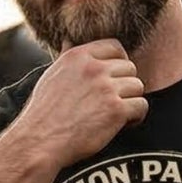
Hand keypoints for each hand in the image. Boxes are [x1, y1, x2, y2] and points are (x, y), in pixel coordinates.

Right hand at [11, 40, 147, 173]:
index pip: (114, 46)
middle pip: (129, 68)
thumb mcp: (51, 75)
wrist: (40, 142)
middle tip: (114, 102)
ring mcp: (106, 88)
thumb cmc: (43, 113)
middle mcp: (94, 68)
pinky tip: (123, 124)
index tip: (115, 79)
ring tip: (118, 115)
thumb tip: (69, 41)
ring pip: (137, 86)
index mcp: (78, 56)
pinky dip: (136, 117)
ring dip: (131, 101)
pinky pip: (141, 106)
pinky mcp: (116, 110)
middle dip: (125, 85)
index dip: (119, 62)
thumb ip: (66, 58)